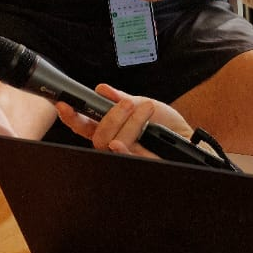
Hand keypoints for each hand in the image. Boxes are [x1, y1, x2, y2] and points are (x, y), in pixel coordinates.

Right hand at [52, 85, 191, 159]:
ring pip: (111, 144)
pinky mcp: (140, 163)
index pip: (84, 126)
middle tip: (128, 103)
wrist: (188, 137)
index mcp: (110, 128)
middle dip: (110, 117)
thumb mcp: (144, 104)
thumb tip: (102, 90)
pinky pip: (126, 158)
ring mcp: (126, 155)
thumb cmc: (165, 123)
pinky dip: (123, 149)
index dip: (71, 117)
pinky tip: (124, 140)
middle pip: (97, 137)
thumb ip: (123, 98)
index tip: (63, 104)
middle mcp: (114, 143)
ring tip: (146, 108)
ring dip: (128, 123)